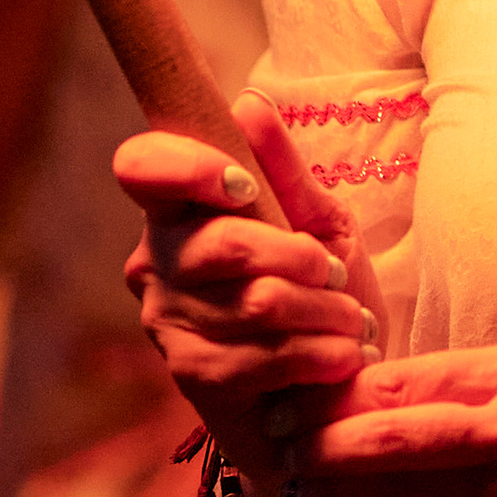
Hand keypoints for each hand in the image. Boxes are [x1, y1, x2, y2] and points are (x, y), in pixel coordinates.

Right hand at [114, 92, 385, 485]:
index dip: (186, 168)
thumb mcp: (322, 223)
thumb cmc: (327, 298)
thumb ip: (286, 170)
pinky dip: (320, 353)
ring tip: (352, 324)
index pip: (143, 167)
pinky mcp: (193, 378)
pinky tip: (343, 357)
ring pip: (256, 301)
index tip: (242, 187)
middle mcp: (157, 264)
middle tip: (335, 276)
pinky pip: (261, 355)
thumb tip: (249, 104)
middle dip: (301, 259)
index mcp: (180, 211)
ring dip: (326, 313)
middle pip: (222, 242)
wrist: (340, 391)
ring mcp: (168, 323)